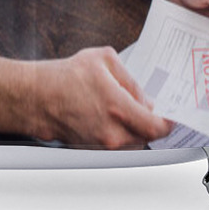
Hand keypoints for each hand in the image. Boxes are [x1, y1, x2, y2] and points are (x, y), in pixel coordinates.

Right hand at [34, 47, 172, 148]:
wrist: (36, 97)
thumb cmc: (67, 75)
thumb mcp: (104, 59)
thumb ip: (131, 79)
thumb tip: (145, 98)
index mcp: (118, 107)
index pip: (156, 127)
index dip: (168, 122)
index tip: (172, 115)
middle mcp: (112, 132)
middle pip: (146, 135)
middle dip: (149, 121)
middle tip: (148, 106)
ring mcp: (101, 145)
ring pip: (132, 141)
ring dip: (134, 127)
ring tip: (123, 107)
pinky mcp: (92, 150)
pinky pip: (116, 144)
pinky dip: (119, 132)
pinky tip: (109, 115)